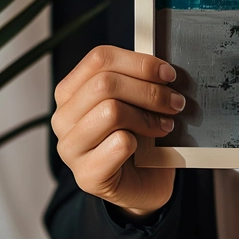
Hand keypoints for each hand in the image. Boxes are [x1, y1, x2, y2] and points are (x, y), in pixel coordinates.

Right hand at [52, 45, 185, 219]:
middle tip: (175, 102)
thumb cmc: (139, 133)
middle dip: (149, 91)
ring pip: (110, 111)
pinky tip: (150, 147)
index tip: (168, 74)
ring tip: (166, 124)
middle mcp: (63, 117)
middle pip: (105, 83)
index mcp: (71, 90)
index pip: (100, 58)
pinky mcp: (86, 175)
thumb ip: (138, 79)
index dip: (140, 62)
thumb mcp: (136, 99)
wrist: (144, 181)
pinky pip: (119, 144)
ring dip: (147, 116)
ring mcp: (70, 148)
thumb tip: (162, 66)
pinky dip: (142, 141)